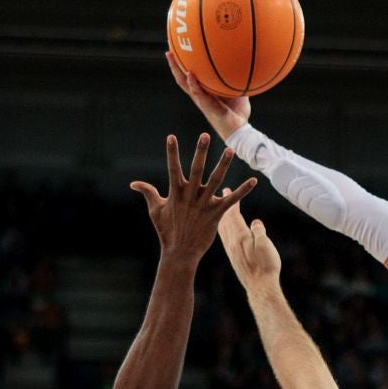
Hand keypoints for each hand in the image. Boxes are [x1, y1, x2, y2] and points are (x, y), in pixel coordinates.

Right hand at [130, 134, 256, 266]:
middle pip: (196, 170)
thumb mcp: (155, 210)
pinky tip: (254, 180)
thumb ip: (148, 193)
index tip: (171, 136)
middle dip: (200, 152)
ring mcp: (204, 205)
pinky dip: (243, 191)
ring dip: (223, 165)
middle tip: (205, 135)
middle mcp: (190, 196)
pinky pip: (232, 201)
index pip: (173, 168)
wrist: (180, 253)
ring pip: (215, 181)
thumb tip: (134, 183)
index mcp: (176, 193)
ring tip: (230, 150)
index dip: (172, 152)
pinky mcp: (216, 214)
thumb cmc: (167, 231)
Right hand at [167, 49, 250, 139]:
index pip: (189, 77)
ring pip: (185, 84)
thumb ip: (237, 80)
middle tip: (168, 51)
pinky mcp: (207, 107)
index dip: (183, 66)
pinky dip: (193, 84)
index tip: (178, 52)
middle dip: (174, 65)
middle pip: (182, 79)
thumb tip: (243, 64)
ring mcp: (202, 101)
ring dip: (177, 70)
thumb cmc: (238, 113)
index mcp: (204, 92)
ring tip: (171, 58)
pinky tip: (190, 75)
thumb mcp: (238, 92)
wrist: (240, 129)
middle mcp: (200, 96)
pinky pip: (198, 94)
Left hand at [219, 197, 280, 289]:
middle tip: (219, 195)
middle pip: (223, 219)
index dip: (230, 200)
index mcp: (240, 236)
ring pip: (222, 229)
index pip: (233, 214)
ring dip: (220, 217)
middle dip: (221, 205)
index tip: (226, 189)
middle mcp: (231, 242)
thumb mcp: (265, 245)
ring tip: (218, 209)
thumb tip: (255, 222)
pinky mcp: (233, 257)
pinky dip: (222, 229)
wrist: (259, 287)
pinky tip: (223, 231)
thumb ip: (259, 232)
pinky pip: (224, 238)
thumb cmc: (265, 266)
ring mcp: (231, 250)